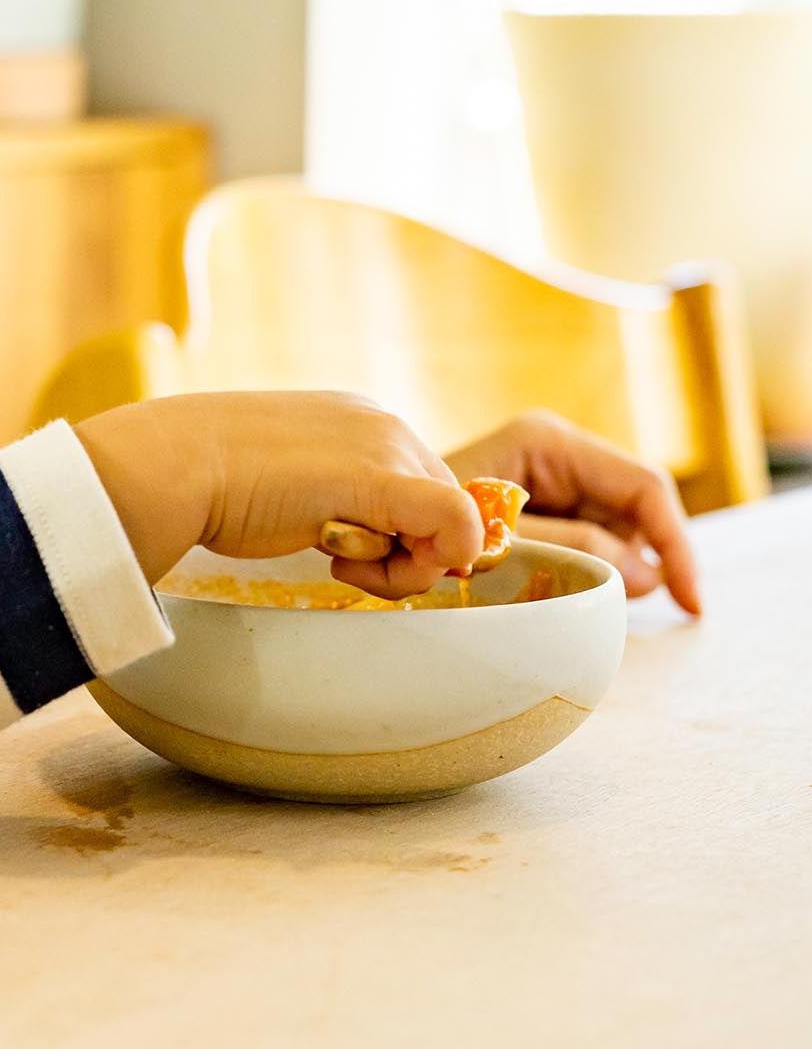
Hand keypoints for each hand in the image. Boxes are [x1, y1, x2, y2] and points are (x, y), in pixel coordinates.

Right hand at [76, 392, 484, 599]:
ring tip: (331, 557)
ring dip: (399, 565)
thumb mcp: (287, 480)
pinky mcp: (383, 481)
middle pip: (442, 506)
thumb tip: (357, 539)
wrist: (175, 464)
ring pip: (451, 524)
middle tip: (339, 564)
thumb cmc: (211, 481)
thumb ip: (330, 499)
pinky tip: (354, 563)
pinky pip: (458, 525)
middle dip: (406, 552)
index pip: (419, 486)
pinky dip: (437, 558)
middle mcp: (382, 424)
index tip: (347, 552)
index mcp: (359, 419)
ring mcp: (386, 448)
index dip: (401, 534)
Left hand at [443, 410, 699, 614]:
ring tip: (558, 595)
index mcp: (549, 441)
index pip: (644, 486)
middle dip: (634, 559)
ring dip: (602, 569)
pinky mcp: (531, 503)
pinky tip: (545, 589)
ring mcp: (543, 476)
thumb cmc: (418, 518)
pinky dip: (576, 568)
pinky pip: (578, 537)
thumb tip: (645, 576)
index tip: (688, 601)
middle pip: (631, 508)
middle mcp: (553, 451)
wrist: (361, 515)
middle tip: (616, 608)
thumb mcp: (504, 540)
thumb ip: (574, 551)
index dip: (675, 543)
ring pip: (608, 528)